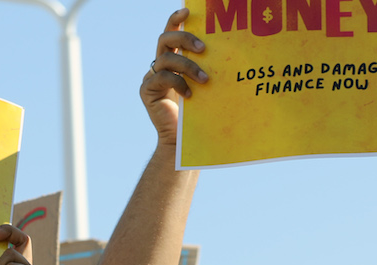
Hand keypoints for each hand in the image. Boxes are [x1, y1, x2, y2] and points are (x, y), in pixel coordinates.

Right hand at [142, 8, 206, 148]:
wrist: (183, 140)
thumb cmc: (199, 112)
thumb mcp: (205, 84)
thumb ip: (206, 66)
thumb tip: (229, 48)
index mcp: (173, 59)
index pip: (172, 32)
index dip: (176, 19)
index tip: (188, 11)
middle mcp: (159, 65)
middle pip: (165, 39)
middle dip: (185, 39)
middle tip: (203, 48)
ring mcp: (151, 77)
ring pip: (166, 58)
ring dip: (188, 66)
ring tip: (204, 79)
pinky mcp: (147, 91)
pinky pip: (162, 78)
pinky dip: (178, 83)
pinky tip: (190, 95)